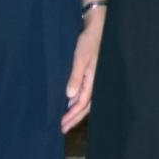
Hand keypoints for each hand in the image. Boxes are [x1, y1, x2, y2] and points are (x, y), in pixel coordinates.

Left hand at [61, 5, 103, 132]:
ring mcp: (95, 79)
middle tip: (62, 129)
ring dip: (76, 112)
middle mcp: (95, 82)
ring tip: (66, 120)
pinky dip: (79, 101)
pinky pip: (86, 93)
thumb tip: (69, 96)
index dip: (72, 116)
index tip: (62, 125)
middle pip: (85, 107)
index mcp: (93, 80)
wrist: (97, 28)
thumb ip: (75, 77)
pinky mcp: (92, 75)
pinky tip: (71, 103)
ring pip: (87, 101)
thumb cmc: (88, 42)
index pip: (82, 104)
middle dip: (74, 118)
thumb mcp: (80, 58)